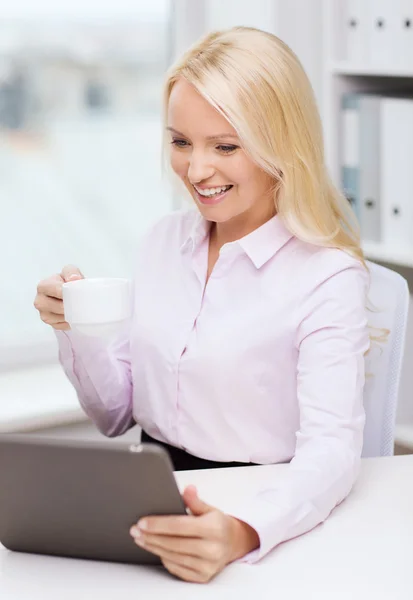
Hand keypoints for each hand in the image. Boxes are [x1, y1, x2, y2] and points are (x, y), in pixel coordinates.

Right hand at [34, 264, 83, 330]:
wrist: (66, 292)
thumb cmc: (66, 282)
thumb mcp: (69, 272)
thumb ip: (71, 272)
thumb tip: (75, 279)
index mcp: (43, 286)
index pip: (56, 291)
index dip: (68, 293)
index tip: (77, 294)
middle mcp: (39, 301)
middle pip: (59, 307)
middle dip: (72, 305)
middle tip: (81, 303)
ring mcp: (44, 314)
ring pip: (62, 318)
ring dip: (72, 314)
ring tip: (79, 308)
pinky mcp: (50, 324)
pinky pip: (63, 325)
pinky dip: (71, 321)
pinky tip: (74, 315)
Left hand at [130, 485, 259, 582]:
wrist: (233, 543)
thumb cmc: (218, 524)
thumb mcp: (209, 508)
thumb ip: (195, 500)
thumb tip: (186, 489)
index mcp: (214, 528)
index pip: (179, 526)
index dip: (158, 524)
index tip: (142, 522)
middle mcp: (212, 549)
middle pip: (172, 543)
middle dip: (150, 536)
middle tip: (135, 530)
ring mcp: (207, 565)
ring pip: (172, 556)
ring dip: (153, 547)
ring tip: (141, 539)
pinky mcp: (202, 577)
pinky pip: (176, 568)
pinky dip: (163, 558)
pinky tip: (156, 549)